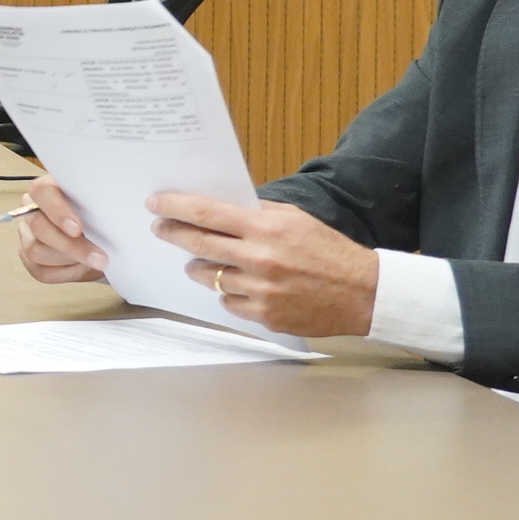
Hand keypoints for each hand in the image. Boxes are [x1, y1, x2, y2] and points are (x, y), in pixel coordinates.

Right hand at [10, 178, 108, 283]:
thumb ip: (101, 203)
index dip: (58, 211)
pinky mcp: (30, 261)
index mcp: (47, 189)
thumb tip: (117, 215)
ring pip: (36, 251)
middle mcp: (32, 211)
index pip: (41, 192)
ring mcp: (27, 236)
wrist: (100, 236)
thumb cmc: (99, 215)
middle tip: (100, 257)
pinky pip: (42, 271)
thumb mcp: (101, 203)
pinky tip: (83, 267)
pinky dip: (67, 273)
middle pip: (39, 227)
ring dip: (70, 260)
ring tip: (96, 261)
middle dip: (71, 246)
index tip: (78, 228)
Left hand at [147, 193, 377, 338]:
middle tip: (160, 228)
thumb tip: (221, 205)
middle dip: (173, 234)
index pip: (208, 213)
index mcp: (267, 229)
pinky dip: (227, 292)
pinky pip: (228, 302)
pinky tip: (235, 284)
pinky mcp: (264, 315)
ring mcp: (260, 290)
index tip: (156, 203)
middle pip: (198, 244)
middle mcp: (259, 259)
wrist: (362, 293)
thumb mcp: (296, 219)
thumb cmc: (329, 251)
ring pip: (209, 277)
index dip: (176, 207)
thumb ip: (258, 212)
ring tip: (199, 261)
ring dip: (199, 267)